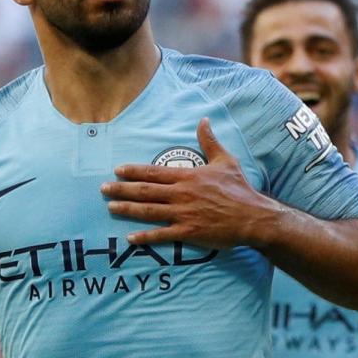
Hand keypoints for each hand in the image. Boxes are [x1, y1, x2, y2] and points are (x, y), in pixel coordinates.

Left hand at [101, 118, 276, 248]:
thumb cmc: (239, 188)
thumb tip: (204, 120)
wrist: (253, 216)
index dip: (133, 171)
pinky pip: (162, 235)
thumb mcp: (225, 160)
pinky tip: (130, 237)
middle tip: (103, 189)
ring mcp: (183, 214)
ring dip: (127, 209)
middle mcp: (181, 194)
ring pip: (148, 211)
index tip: (117, 170)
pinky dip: (145, 237)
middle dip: (122, 189)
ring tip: (111, 207)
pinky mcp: (188, 233)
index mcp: (187, 177)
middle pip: (145, 191)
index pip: (153, 172)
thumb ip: (209, 141)